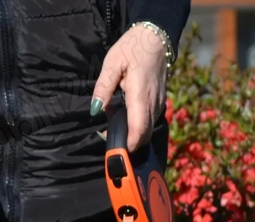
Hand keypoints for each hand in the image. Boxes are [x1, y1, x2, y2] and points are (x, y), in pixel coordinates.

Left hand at [91, 23, 168, 150]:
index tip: (114, 151)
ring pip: (147, 130)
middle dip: (128, 144)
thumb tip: (95, 110)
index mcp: (140, 97)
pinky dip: (137, 125)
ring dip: (131, 134)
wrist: (156, 36)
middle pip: (144, 137)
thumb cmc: (132, 48)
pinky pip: (149, 121)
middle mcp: (153, 104)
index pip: (138, 132)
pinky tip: (123, 115)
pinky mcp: (160, 103)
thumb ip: (103, 88)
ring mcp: (159, 104)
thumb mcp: (112, 64)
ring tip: (114, 125)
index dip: (128, 146)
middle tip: (110, 140)